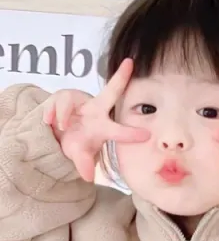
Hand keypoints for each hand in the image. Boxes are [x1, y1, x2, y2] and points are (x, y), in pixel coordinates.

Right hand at [43, 59, 149, 181]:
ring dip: (62, 116)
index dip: (131, 134)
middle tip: (130, 63)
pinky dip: (51, 113)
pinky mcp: (63, 96)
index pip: (119, 130)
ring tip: (59, 126)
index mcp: (104, 126)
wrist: (57, 133)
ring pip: (69, 101)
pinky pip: (56, 101)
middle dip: (120, 78)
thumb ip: (83, 163)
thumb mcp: (80, 153)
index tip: (147, 136)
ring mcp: (80, 101)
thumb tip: (87, 176)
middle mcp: (95, 109)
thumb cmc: (77, 141)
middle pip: (110, 92)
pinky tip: (48, 121)